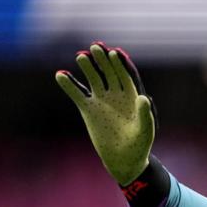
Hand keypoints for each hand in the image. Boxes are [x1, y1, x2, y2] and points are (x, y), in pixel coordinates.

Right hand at [55, 42, 155, 185]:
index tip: (114, 53)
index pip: (126, 76)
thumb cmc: (139, 145)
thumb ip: (146, 114)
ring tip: (81, 56)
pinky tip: (60, 74)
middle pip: (109, 72)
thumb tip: (144, 98)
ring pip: (93, 79)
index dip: (120, 64)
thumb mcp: (145, 131)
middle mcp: (116, 95)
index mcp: (132, 96)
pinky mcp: (88, 109)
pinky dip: (69, 85)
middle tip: (95, 47)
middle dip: (103, 60)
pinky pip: (77, 94)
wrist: (124, 159)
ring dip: (88, 68)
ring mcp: (102, 100)